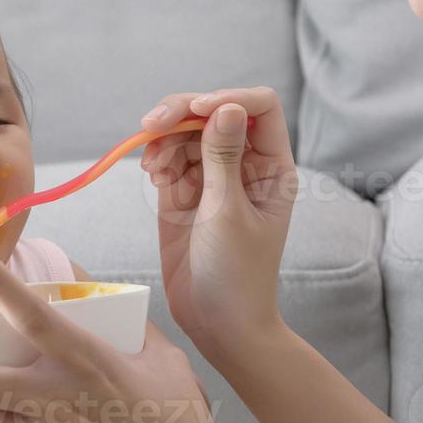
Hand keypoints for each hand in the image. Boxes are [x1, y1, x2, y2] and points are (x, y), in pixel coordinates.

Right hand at [139, 87, 298, 356]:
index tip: (195, 111)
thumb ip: (222, 158)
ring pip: (185, 133)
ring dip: (163, 139)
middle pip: (213, 113)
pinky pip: (168, 159)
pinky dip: (156, 158)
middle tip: (150, 125)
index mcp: (272, 166)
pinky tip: (151, 174)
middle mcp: (244, 165)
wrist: (217, 323)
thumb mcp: (228, 213)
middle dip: (181, 113)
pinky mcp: (183, 194)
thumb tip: (225, 107)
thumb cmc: (236, 274)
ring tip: (151, 167)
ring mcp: (212, 178)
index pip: (259, 108)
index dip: (228, 99)